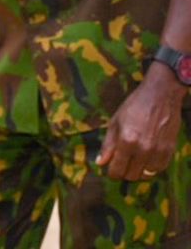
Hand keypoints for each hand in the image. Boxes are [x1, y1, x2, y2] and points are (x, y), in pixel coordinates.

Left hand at [98, 66, 185, 180]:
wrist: (160, 96)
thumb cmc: (134, 107)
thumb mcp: (115, 122)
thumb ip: (108, 145)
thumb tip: (100, 163)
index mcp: (127, 141)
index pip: (117, 170)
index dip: (112, 173)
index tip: (110, 170)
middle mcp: (143, 149)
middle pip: (131, 175)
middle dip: (124, 172)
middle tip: (122, 163)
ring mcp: (158, 151)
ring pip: (146, 175)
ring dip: (138, 170)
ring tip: (134, 159)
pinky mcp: (170, 151)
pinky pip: (159, 169)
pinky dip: (151, 167)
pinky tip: (146, 157)